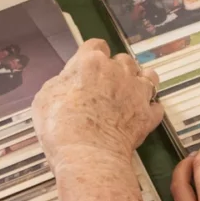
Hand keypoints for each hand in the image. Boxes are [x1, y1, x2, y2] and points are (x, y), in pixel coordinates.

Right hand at [33, 40, 162, 161]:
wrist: (88, 155)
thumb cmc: (59, 126)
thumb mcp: (44, 98)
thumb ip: (61, 82)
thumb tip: (68, 81)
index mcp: (91, 61)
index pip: (95, 45)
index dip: (91, 55)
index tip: (87, 68)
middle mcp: (118, 70)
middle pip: (123, 59)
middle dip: (116, 69)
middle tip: (105, 86)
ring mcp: (137, 92)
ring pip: (148, 76)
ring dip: (138, 82)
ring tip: (130, 94)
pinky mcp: (149, 115)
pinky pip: (156, 106)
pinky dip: (149, 109)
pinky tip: (140, 115)